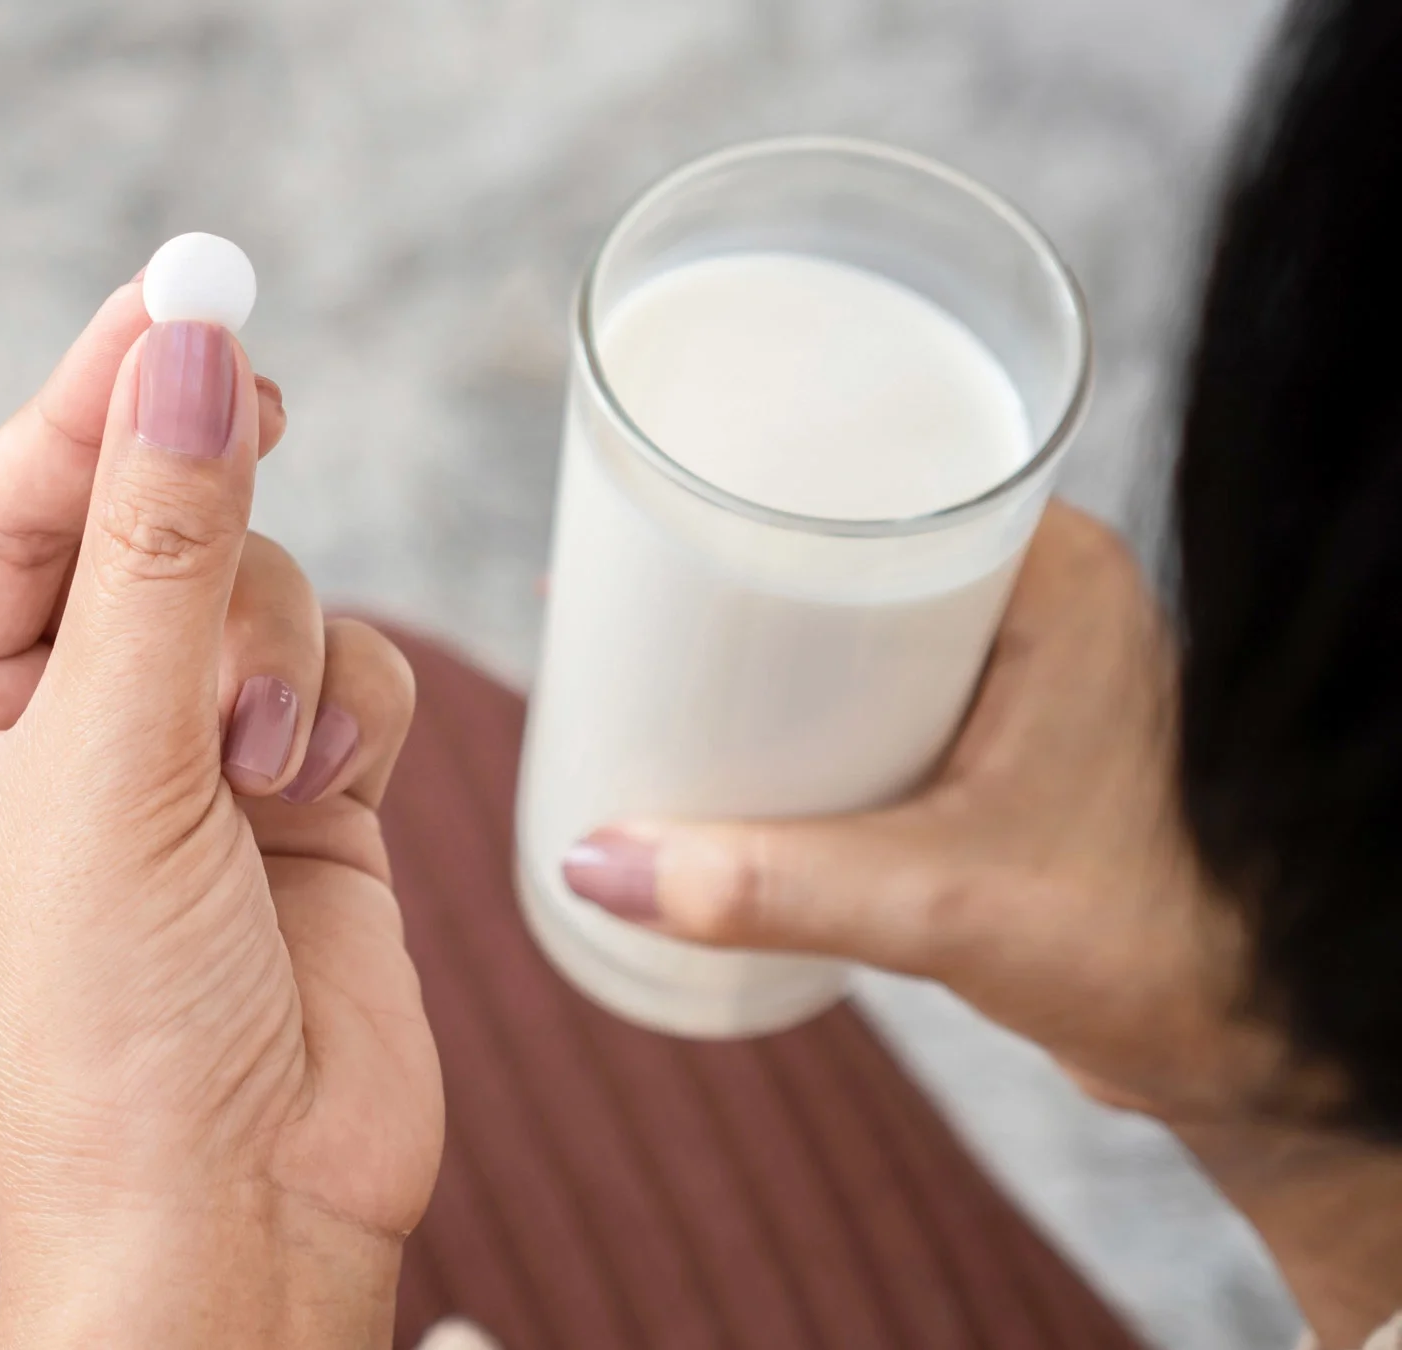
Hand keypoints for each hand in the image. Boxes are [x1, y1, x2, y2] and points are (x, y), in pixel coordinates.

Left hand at [0, 281, 440, 1347]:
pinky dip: (347, 704)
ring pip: (257, 580)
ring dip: (276, 653)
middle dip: (202, 537)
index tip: (187, 291)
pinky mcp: (291, 783)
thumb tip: (190, 343)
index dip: (98, 393)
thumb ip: (164, 544)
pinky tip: (323, 790)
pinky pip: (339, 656)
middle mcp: (43, 714)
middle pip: (143, 515)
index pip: (11, 495)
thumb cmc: (108, 1029)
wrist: (243, 1220)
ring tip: (260, 772)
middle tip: (264, 416)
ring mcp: (173, 747)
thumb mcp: (116, 762)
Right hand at [563, 505, 1319, 1123]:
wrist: (1234, 1043)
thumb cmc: (1144, 945)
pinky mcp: (997, 741)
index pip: (893, 473)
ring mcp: (1021, 672)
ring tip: (644, 649)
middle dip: (734, 564)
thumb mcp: (936, 902)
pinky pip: (873, 683)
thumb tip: (593, 865)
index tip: (660, 500)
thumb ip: (769, 888)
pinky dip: (796, 694)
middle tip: (622, 585)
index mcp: (1058, 578)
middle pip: (854, 542)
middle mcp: (1043, 602)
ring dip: (759, 634)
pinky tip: (722, 722)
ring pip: (857, 617)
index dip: (770, 475)